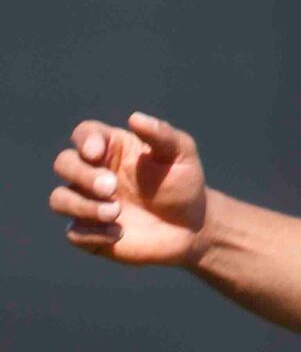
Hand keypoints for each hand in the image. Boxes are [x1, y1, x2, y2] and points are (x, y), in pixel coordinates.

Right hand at [50, 113, 209, 265]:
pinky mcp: (89, 233)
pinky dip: (93, 233)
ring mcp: (89, 202)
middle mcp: (94, 172)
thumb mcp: (181, 154)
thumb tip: (135, 118)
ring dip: (82, 205)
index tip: (96, 153)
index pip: (85, 133)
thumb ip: (161, 134)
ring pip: (59, 198)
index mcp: (113, 148)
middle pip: (64, 163)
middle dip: (82, 174)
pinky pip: (73, 233)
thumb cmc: (183, 182)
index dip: (84, 140)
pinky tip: (119, 233)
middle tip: (111, 187)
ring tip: (115, 212)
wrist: (191, 226)